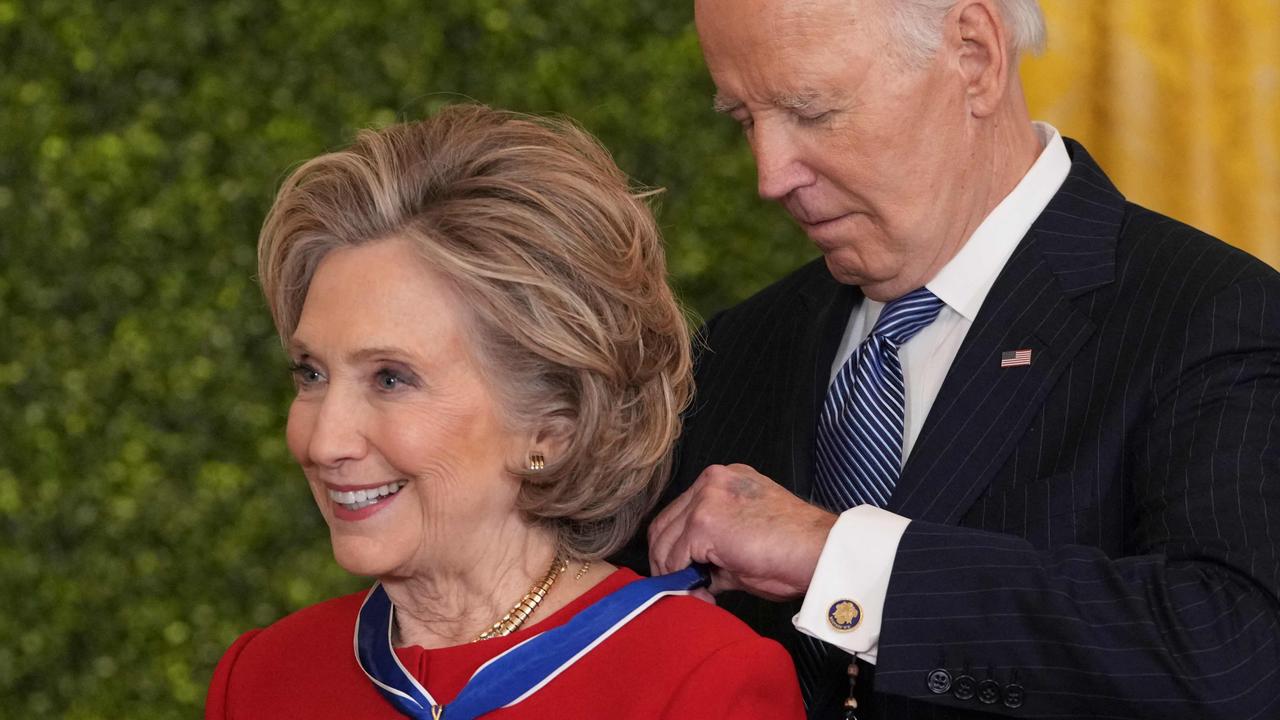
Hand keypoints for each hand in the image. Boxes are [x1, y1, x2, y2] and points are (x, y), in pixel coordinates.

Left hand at [648, 463, 837, 600]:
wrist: (820, 551)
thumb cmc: (794, 551)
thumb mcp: (744, 543)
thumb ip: (714, 551)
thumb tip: (693, 574)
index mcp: (723, 481)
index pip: (679, 514)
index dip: (675, 550)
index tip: (688, 576)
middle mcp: (711, 481)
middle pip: (663, 525)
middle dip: (667, 563)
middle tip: (685, 590)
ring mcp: (705, 499)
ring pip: (664, 542)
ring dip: (673, 574)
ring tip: (698, 596)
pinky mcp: (703, 521)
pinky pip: (675, 558)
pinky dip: (682, 582)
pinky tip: (705, 595)